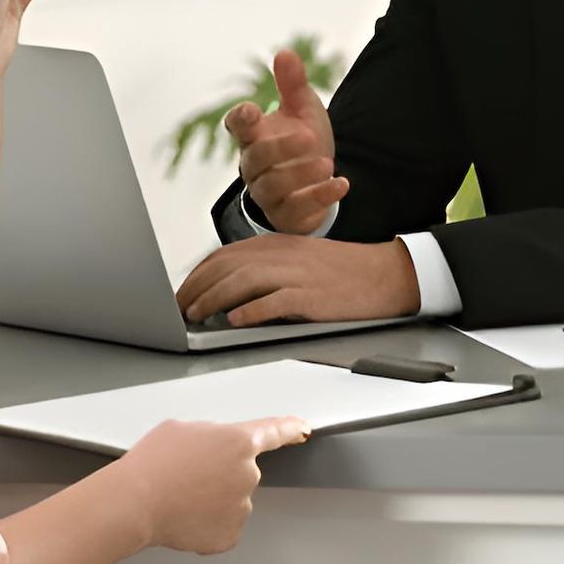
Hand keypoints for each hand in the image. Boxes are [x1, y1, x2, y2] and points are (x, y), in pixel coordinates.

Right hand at [119, 416, 308, 554]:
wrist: (135, 503)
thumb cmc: (153, 464)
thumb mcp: (182, 429)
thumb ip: (211, 435)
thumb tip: (213, 448)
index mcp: (239, 442)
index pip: (274, 432)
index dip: (290, 429)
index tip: (303, 430)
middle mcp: (248, 474)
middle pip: (241, 471)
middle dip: (219, 474)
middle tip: (186, 476)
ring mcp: (241, 508)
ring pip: (231, 501)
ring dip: (211, 500)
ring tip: (179, 498)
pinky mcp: (229, 535)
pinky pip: (222, 526)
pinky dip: (206, 525)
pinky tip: (184, 518)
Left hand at [175, 237, 419, 326]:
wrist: (383, 274)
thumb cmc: (341, 272)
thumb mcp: (298, 259)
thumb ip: (265, 268)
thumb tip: (229, 290)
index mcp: (276, 244)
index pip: (224, 255)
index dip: (197, 274)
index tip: (183, 292)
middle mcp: (282, 255)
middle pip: (226, 266)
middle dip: (196, 287)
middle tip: (180, 308)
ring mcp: (296, 274)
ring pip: (243, 281)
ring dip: (214, 298)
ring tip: (197, 314)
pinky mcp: (311, 296)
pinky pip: (274, 301)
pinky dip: (250, 310)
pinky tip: (235, 320)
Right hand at [226, 49, 345, 232]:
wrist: (320, 179)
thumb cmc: (303, 140)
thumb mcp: (303, 110)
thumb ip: (293, 85)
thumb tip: (285, 52)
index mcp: (255, 135)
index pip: (236, 126)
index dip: (240, 119)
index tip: (252, 110)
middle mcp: (255, 165)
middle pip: (255, 158)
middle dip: (280, 148)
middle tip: (309, 137)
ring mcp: (267, 192)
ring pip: (272, 186)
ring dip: (300, 175)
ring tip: (327, 163)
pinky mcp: (285, 214)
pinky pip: (295, 209)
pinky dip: (319, 197)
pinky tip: (341, 184)